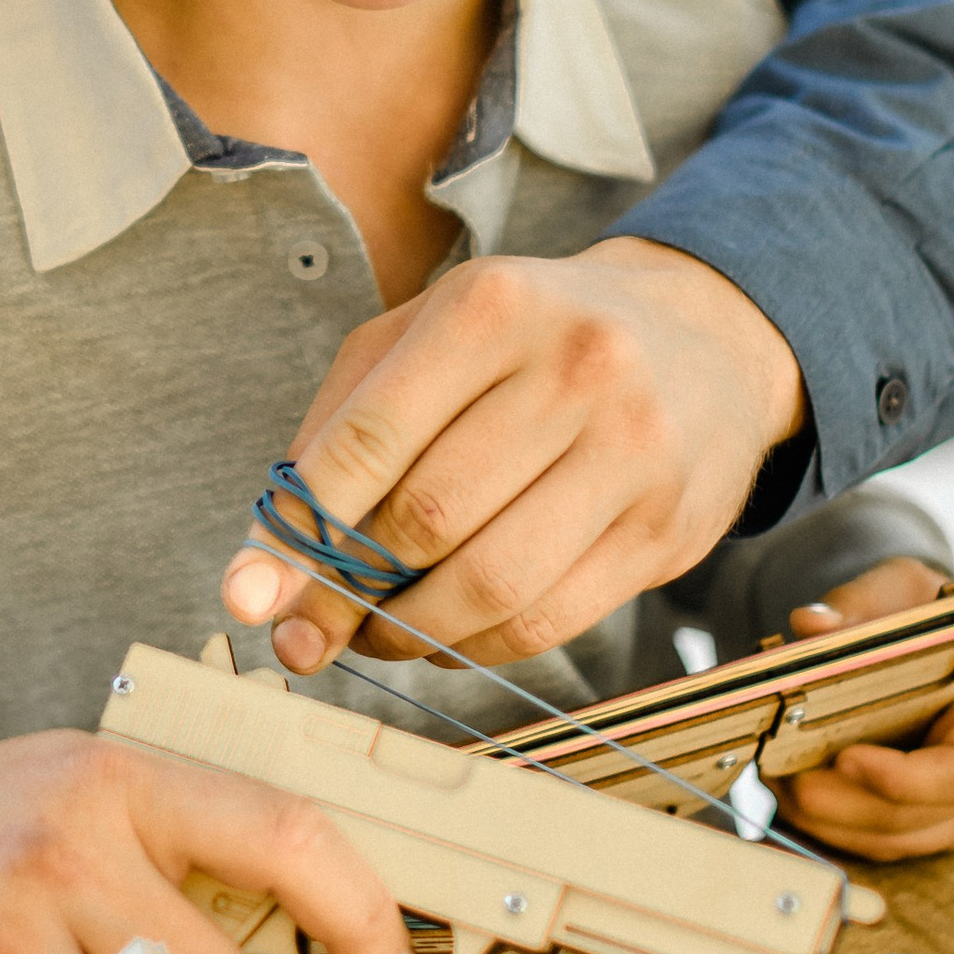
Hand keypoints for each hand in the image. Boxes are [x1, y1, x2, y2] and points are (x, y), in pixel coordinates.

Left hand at [220, 239, 805, 676]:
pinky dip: (476, 647)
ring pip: (490, 585)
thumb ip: (338, 427)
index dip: (299, 530)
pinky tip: (445, 635)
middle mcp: (574, 369)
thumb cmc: (532, 341)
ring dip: (409, 633)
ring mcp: (632, 452)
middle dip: (347, 594)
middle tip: (308, 629)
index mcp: (493, 307)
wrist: (705, 340)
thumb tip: (266, 562)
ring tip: (374, 635)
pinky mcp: (665, 530)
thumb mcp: (428, 335)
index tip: (248, 596)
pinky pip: (548, 620)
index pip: (372, 437)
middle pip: (427, 518)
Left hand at [776, 559, 953, 857]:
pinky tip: (795, 801)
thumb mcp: (898, 590)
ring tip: (779, 786)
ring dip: (831, 822)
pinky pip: (889, 843)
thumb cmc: (925, 612)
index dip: (901, 779)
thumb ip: (858, 606)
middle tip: (784, 779)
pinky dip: (837, 829)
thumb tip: (810, 624)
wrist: (936, 638)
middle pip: (923, 816)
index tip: (842, 758)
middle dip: (846, 804)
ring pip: (900, 839)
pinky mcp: (946, 823)